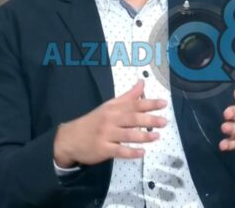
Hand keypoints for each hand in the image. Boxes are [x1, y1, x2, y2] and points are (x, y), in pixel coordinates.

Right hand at [53, 79, 167, 166]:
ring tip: (157, 136)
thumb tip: (142, 83)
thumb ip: (128, 96)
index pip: (134, 104)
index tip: (164, 103)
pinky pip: (119, 150)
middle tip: (164, 121)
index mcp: (113, 108)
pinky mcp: (103, 149)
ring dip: (143, 136)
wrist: (70, 138)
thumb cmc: (94, 121)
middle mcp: (110, 120)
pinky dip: (131, 152)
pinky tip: (142, 152)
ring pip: (127, 134)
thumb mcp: (109, 106)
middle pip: (132, 118)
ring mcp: (106, 135)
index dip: (150, 103)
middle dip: (149, 119)